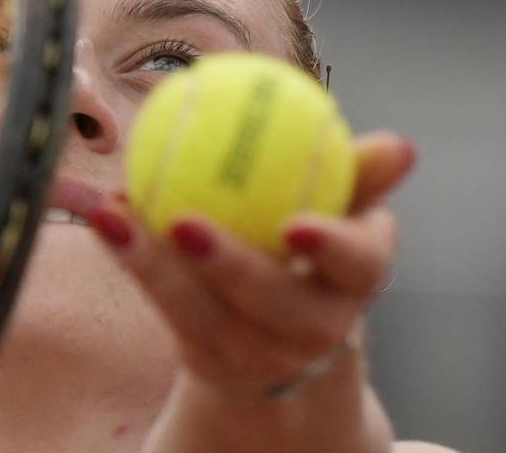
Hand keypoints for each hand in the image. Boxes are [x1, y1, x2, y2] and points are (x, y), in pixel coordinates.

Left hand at [86, 130, 415, 399]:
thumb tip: (399, 145)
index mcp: (357, 280)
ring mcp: (259, 353)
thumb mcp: (341, 211)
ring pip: (205, 313)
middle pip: (275, 303)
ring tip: (115, 213)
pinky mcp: (209, 360)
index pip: (359, 264)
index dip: (333, 248)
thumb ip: (358, 174)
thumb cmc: (313, 252)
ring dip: (153, 263)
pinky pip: (167, 310)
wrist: (286, 336)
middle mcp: (315, 327)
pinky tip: (105, 218)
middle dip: (230, 267)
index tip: (297, 224)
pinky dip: (134, 262)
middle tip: (183, 221)